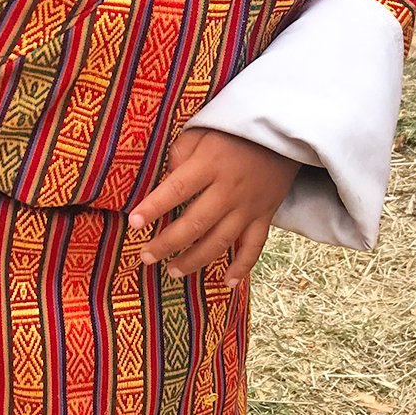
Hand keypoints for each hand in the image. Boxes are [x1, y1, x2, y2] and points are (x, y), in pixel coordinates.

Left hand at [129, 129, 297, 282]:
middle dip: (168, 243)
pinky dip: (243, 267)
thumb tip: (161, 184)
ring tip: (173, 270)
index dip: (155, 206)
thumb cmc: (231, 132)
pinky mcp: (265, 215)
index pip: (178, 189)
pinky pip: (254, 246)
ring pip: (221, 241)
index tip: (134, 223)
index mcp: (210, 164)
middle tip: (146, 257)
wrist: (280, 132)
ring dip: (196, 260)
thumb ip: (179, 155)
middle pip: (196, 223)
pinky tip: (227, 283)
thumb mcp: (201, 132)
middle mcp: (229, 189)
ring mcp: (249, 206)